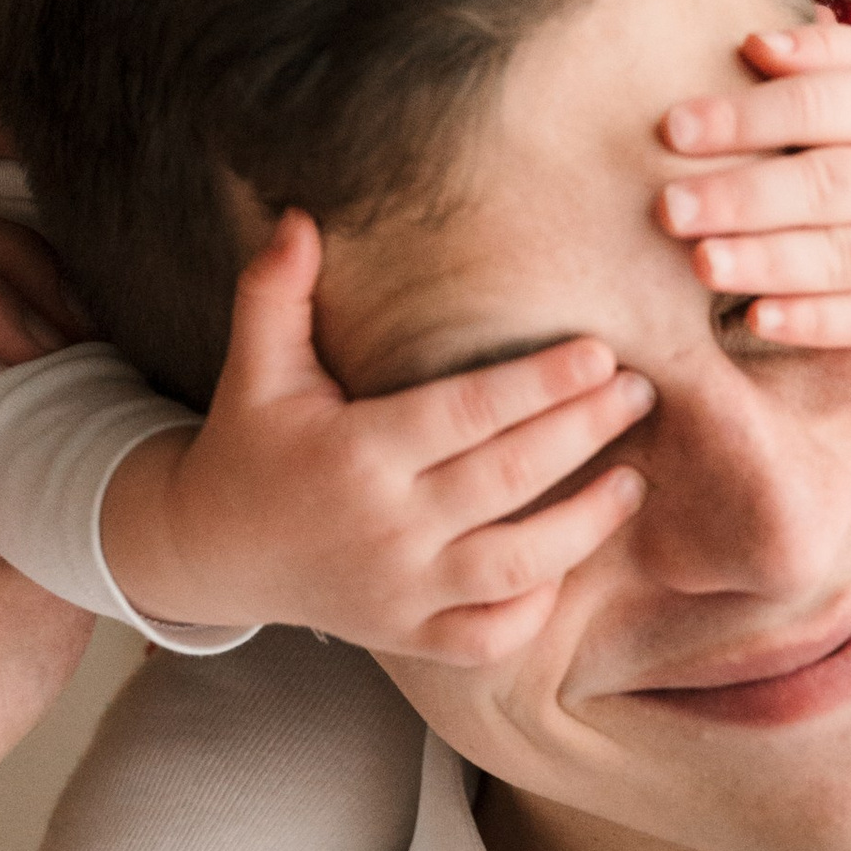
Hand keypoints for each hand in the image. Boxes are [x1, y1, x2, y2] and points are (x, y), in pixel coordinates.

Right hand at [100, 210, 654, 659]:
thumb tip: (302, 214)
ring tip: (633, 480)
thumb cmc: (251, 444)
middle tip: (640, 393)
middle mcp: (384, 526)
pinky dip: (533, 608)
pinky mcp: (407, 636)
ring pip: (513, 564)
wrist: (211, 552)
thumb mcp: (255, 364)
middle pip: (507, 479)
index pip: (467, 412)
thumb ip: (275, 288)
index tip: (600, 353)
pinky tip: (570, 562)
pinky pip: (487, 634)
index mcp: (356, 452)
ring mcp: (399, 591)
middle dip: (584, 433)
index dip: (540, 383)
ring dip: (584, 525)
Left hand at [655, 13, 850, 344]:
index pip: (820, 106)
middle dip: (746, 198)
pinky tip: (758, 319)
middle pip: (829, 186)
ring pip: (846, 258)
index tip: (673, 129)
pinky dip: (815, 322)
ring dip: (770, 263)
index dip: (746, 118)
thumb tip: (754, 44)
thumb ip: (826, 51)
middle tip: (670, 207)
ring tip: (704, 262)